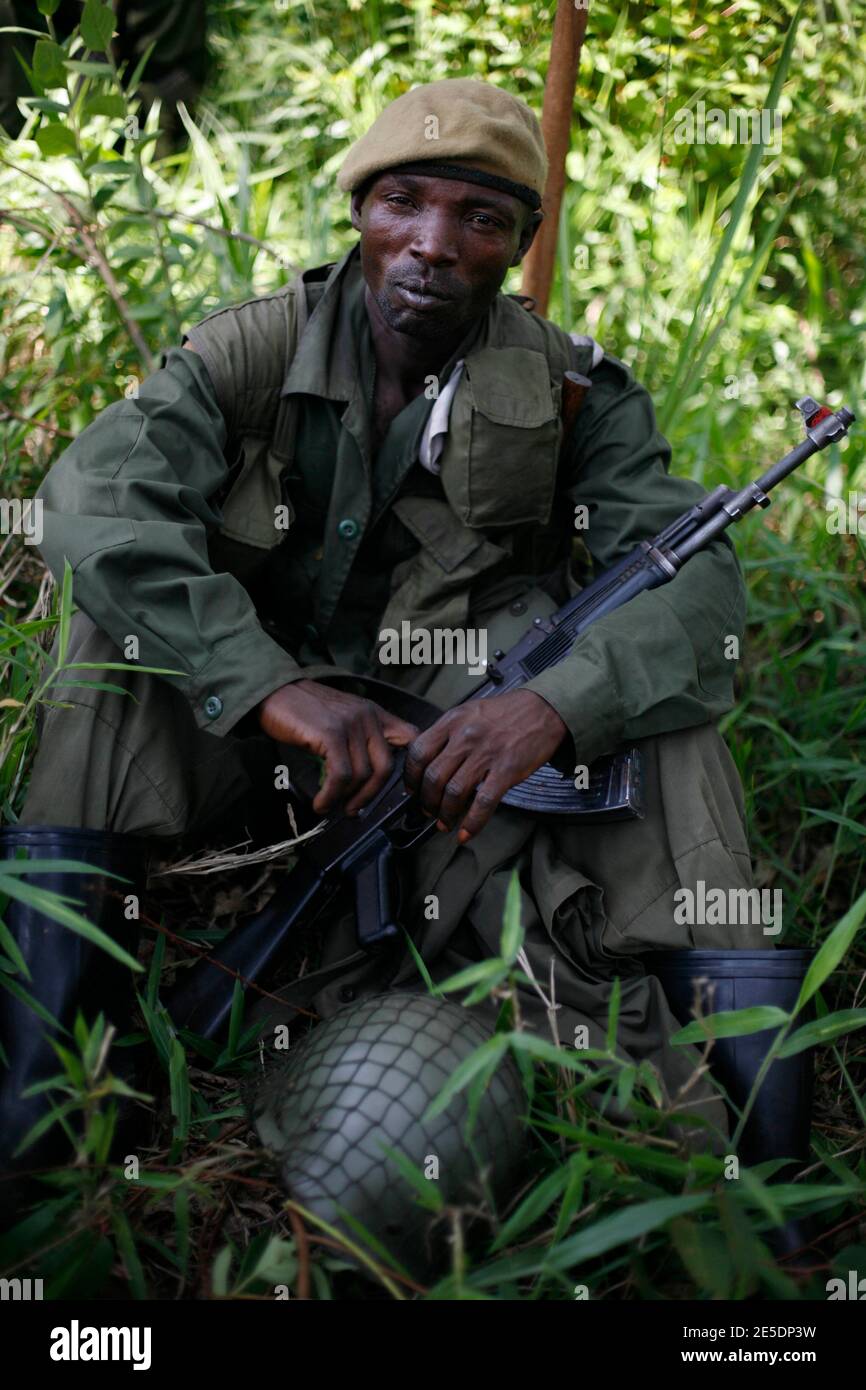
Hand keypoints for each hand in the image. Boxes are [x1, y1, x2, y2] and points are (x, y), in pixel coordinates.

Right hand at [258, 680, 417, 816]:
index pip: (410, 737)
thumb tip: (365, 781)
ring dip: (346, 799)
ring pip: (363, 775)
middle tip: (352, 809)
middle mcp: (367, 716)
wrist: (273, 692)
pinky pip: (341, 774)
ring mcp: (350, 723)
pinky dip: (331, 795)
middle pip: (386, 767)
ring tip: (330, 806)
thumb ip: (358, 740)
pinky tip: (321, 802)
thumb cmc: (303, 711)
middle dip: (369, 795)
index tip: (391, 788)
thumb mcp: (341, 719)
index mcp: (374, 713)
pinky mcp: (331, 733)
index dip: (410, 765)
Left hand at [403, 690, 567, 843]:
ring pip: (454, 792)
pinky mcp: (507, 770)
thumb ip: (448, 734)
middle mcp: (466, 736)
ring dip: (446, 814)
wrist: (543, 709)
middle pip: (434, 777)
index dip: (411, 777)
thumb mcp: (469, 712)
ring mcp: (487, 753)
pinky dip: (472, 822)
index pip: (419, 752)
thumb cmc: (506, 713)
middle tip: (428, 812)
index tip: (412, 790)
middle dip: (427, 802)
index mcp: (453, 721)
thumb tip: (428, 761)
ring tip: (445, 823)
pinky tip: (466, 832)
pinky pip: (484, 802)